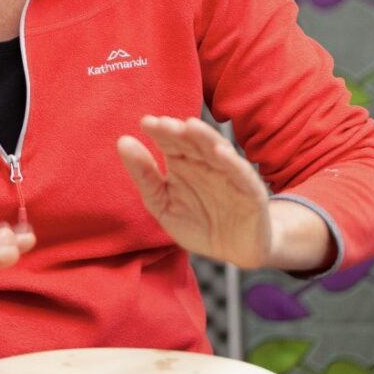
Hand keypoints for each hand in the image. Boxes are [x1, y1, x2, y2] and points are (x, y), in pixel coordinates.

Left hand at [117, 116, 270, 268]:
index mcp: (183, 163)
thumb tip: (123, 141)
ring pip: (216, 150)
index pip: (170, 142)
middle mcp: (206, 163)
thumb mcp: (163, 204)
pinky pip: (241, 173)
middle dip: (177, 131)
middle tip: (162, 123)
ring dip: (204, 137)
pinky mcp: (250, 190)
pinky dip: (231, 162)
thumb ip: (144, 176)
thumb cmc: (198, 224)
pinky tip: (219, 152)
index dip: (159, 132)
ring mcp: (229, 174)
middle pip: (191, 141)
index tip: (146, 123)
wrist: (235, 251)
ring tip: (189, 126)